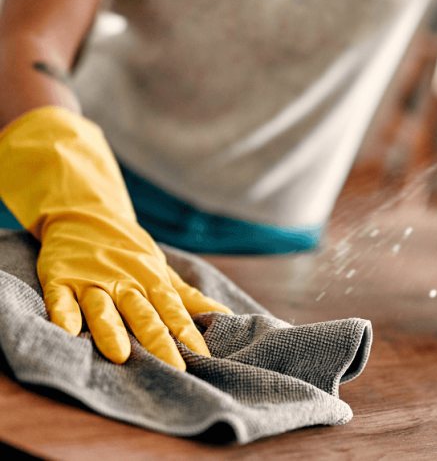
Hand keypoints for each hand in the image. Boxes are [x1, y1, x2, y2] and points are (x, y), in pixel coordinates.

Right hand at [0, 107, 231, 369]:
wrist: (87, 214)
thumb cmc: (130, 251)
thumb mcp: (161, 270)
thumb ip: (188, 297)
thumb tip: (226, 316)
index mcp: (151, 281)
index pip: (173, 310)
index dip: (188, 333)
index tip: (203, 358)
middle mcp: (124, 283)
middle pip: (143, 315)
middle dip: (158, 342)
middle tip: (173, 369)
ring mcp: (92, 281)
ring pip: (103, 308)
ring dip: (111, 330)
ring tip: (120, 355)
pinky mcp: (61, 278)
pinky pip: (61, 298)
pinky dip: (63, 313)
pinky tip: (67, 331)